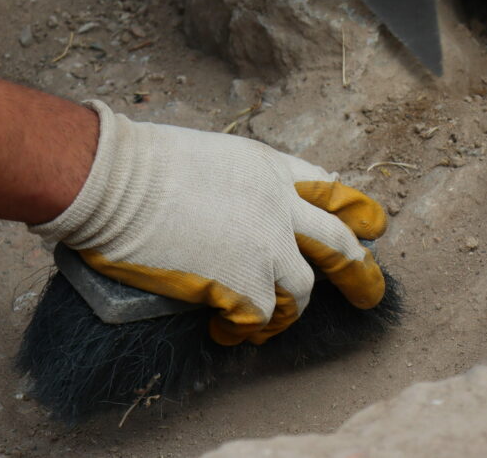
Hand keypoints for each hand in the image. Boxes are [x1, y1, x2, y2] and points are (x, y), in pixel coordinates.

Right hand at [30, 102, 387, 345]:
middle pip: (338, 242)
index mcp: (270, 168)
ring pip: (302, 289)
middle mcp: (279, 206)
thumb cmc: (140, 163)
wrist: (115, 181)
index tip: (372, 225)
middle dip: (360, 271)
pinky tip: (228, 331)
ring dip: (289, 309)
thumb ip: (235, 182)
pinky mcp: (242, 283)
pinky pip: (261, 317)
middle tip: (371, 293)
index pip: (327, 189)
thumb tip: (231, 207)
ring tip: (269, 322)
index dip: (351, 209)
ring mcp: (266, 246)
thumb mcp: (208, 155)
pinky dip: (248, 329)